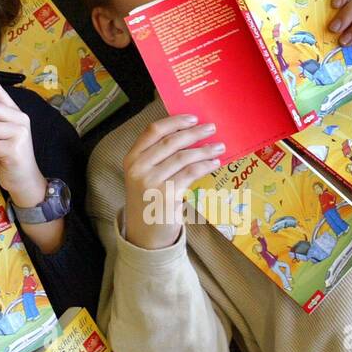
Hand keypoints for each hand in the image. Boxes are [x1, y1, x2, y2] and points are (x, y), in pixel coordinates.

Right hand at [122, 114, 223, 249]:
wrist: (145, 234)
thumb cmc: (149, 200)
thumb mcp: (143, 175)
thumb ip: (157, 156)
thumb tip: (189, 133)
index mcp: (131, 158)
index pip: (152, 131)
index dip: (174, 121)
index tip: (193, 118)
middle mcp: (138, 168)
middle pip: (171, 141)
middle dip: (194, 132)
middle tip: (212, 128)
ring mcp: (151, 181)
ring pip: (183, 156)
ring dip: (205, 149)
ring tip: (219, 147)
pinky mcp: (167, 194)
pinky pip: (191, 173)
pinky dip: (205, 165)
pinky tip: (214, 163)